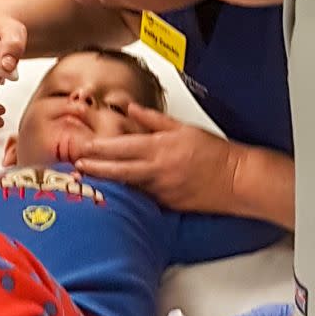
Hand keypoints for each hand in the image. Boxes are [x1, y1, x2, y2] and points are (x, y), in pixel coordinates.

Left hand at [75, 106, 239, 212]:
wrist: (238, 180)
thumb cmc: (216, 153)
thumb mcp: (184, 129)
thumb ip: (154, 120)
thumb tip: (132, 110)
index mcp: (161, 148)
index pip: (121, 147)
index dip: (99, 149)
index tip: (83, 149)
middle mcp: (158, 170)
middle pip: (118, 170)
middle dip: (95, 169)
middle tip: (76, 168)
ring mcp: (162, 190)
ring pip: (127, 187)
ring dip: (109, 184)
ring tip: (91, 183)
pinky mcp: (169, 206)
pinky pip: (144, 200)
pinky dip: (131, 197)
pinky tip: (119, 198)